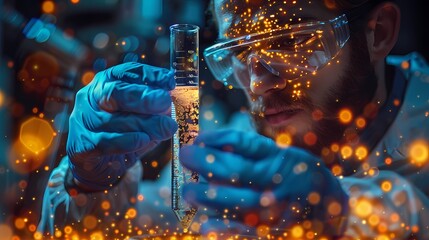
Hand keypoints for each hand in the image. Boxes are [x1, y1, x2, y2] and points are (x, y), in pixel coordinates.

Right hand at [67, 62, 176, 190]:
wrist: (100, 165)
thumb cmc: (124, 134)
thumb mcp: (143, 118)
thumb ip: (155, 109)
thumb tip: (172, 105)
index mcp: (106, 83)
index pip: (126, 72)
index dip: (150, 75)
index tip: (170, 82)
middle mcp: (90, 98)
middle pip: (114, 92)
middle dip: (143, 97)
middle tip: (166, 103)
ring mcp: (82, 121)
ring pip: (112, 119)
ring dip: (143, 123)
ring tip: (165, 127)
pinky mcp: (81, 145)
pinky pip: (105, 142)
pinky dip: (127, 141)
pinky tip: (143, 140)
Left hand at [180, 129, 347, 236]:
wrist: (332, 209)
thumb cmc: (302, 176)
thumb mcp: (285, 155)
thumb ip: (253, 152)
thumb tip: (215, 145)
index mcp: (280, 159)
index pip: (242, 143)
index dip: (216, 138)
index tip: (198, 138)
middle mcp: (278, 183)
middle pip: (235, 170)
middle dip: (204, 162)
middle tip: (184, 157)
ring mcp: (276, 210)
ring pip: (235, 201)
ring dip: (206, 195)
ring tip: (188, 190)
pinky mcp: (272, 232)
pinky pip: (243, 232)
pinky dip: (222, 227)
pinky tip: (205, 224)